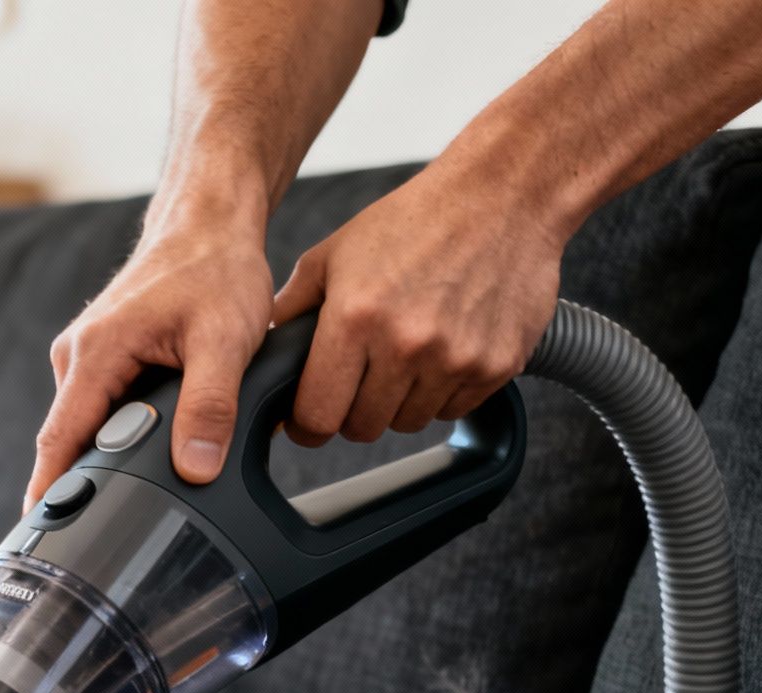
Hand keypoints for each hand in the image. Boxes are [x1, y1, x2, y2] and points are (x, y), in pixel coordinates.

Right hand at [28, 214, 273, 511]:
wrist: (209, 225)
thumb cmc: (214, 270)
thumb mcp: (225, 342)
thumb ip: (210, 407)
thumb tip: (196, 468)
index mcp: (95, 353)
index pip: (60, 439)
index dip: (50, 489)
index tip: (37, 533)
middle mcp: (77, 356)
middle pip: (71, 440)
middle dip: (90, 483)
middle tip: (113, 529)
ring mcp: (87, 357)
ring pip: (90, 426)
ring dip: (112, 456)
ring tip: (144, 488)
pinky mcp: (104, 359)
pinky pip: (102, 410)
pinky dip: (122, 433)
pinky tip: (151, 448)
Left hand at [271, 161, 567, 446]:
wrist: (503, 196)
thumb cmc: (414, 221)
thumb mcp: (334, 255)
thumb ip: (293, 308)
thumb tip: (259, 353)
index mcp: (355, 318)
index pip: (317, 414)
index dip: (306, 425)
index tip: (308, 421)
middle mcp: (406, 344)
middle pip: (363, 427)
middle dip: (351, 414)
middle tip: (357, 385)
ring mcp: (455, 358)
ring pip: (408, 422)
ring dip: (398, 404)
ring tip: (402, 358)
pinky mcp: (497, 365)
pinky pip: (453, 409)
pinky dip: (441, 393)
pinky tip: (440, 352)